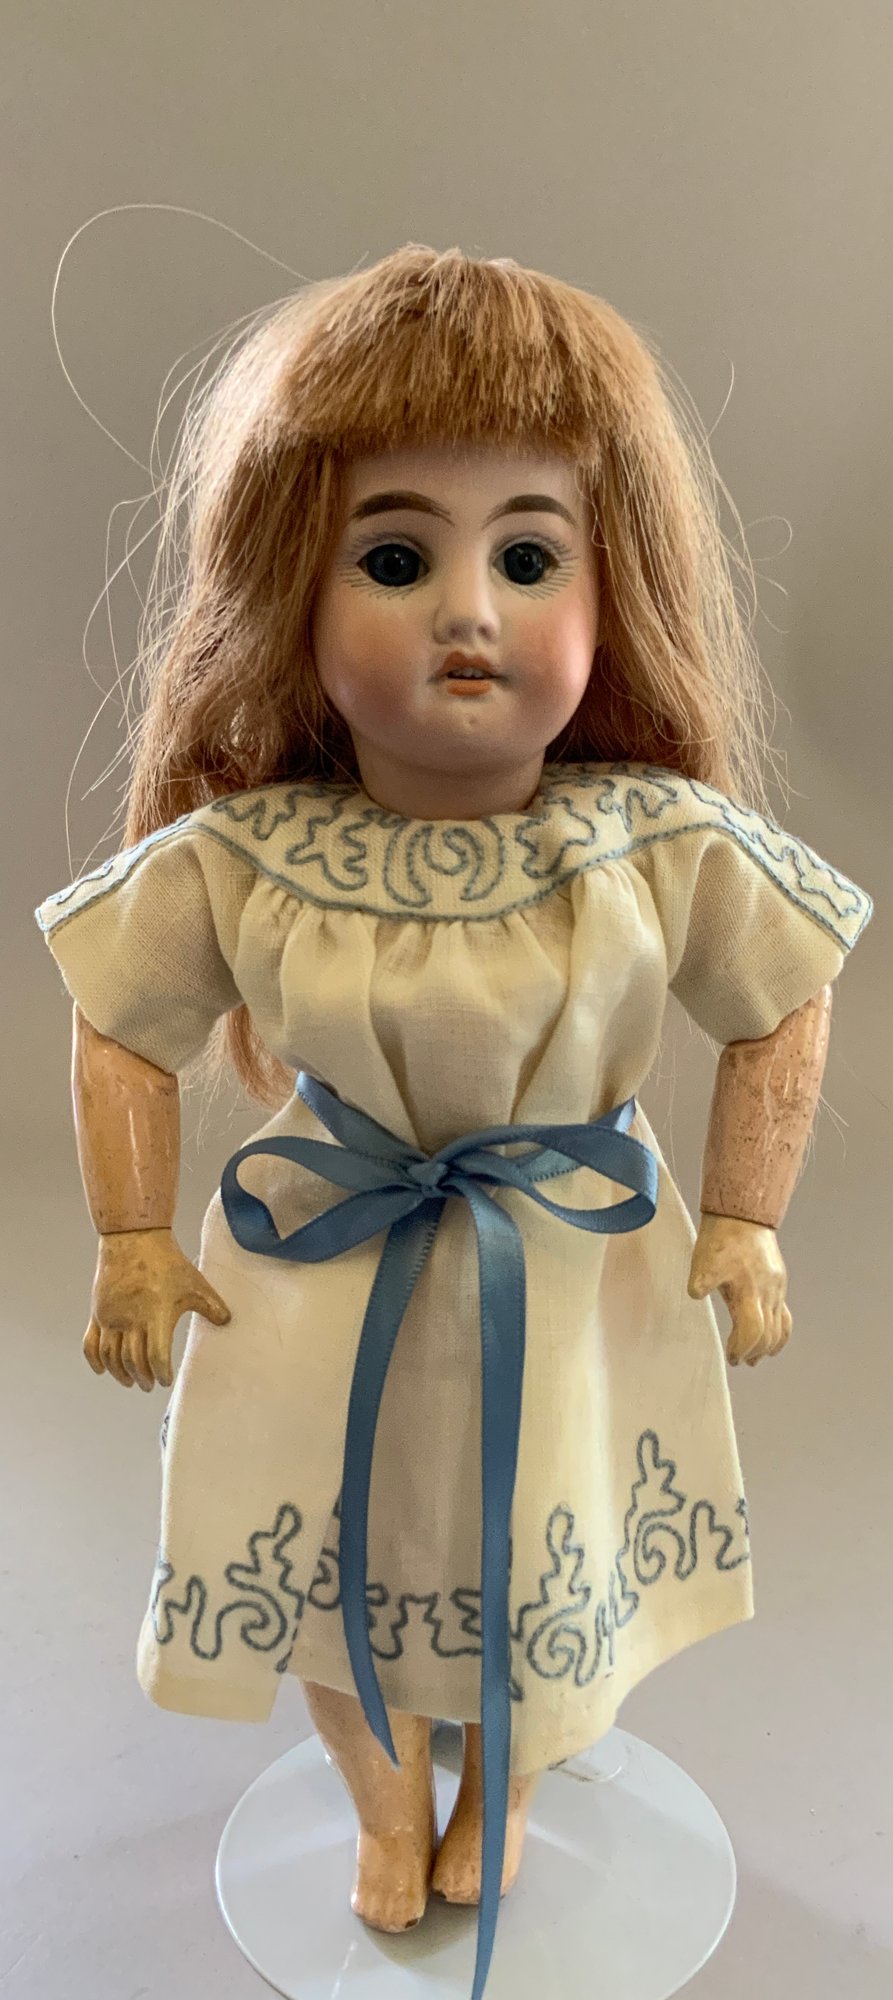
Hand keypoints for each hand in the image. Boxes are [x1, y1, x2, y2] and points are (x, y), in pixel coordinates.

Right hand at [83, 1227, 230, 1391]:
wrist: (133, 1238)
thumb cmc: (166, 1262)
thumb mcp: (195, 1283)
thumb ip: (212, 1305)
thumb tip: (228, 1322)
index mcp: (156, 1315)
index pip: (156, 1357)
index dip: (161, 1373)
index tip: (166, 1380)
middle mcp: (130, 1319)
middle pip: (133, 1361)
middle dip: (143, 1378)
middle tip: (150, 1385)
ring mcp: (111, 1317)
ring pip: (111, 1357)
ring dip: (120, 1374)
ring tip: (131, 1381)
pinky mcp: (98, 1312)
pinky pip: (90, 1344)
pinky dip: (95, 1361)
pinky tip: (103, 1371)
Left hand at [687, 1213, 792, 1367]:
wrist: (744, 1215)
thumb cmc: (722, 1238)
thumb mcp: (704, 1259)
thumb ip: (701, 1280)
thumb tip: (694, 1294)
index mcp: (749, 1291)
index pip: (753, 1331)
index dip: (742, 1348)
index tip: (731, 1357)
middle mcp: (768, 1293)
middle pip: (768, 1335)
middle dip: (754, 1352)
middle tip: (739, 1361)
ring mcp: (776, 1289)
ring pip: (780, 1327)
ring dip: (768, 1346)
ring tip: (756, 1357)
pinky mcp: (778, 1283)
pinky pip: (784, 1315)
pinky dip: (780, 1332)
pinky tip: (771, 1339)